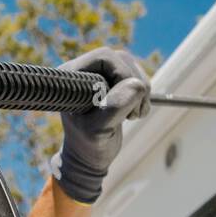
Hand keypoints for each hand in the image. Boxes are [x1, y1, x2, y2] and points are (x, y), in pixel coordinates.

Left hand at [50, 48, 151, 203]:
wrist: (89, 158)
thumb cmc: (88, 146)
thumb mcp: (99, 131)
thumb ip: (114, 107)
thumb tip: (137, 85)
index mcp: (72, 77)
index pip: (105, 58)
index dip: (122, 75)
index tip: (125, 107)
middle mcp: (84, 70)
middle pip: (121, 59)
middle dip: (134, 84)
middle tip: (135, 113)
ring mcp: (99, 75)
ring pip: (131, 66)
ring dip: (141, 90)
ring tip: (134, 115)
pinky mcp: (112, 82)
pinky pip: (136, 76)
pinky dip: (143, 93)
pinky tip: (135, 112)